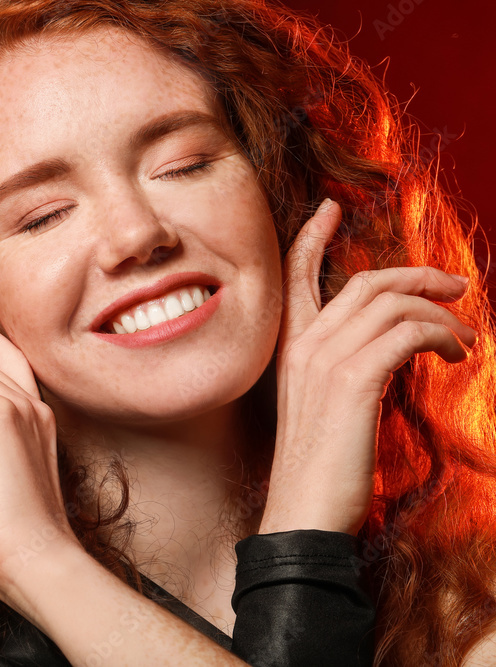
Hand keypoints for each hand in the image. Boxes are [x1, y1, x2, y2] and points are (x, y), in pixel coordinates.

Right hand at [260, 199, 476, 535]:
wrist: (304, 513)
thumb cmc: (319, 469)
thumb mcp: (323, 409)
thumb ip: (342, 370)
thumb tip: (388, 350)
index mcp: (289, 350)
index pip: (294, 277)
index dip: (310, 237)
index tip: (330, 208)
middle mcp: (303, 346)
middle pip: (366, 283)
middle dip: (419, 276)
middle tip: (458, 287)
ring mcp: (325, 360)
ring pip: (394, 304)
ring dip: (443, 314)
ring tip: (465, 340)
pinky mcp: (354, 380)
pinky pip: (409, 333)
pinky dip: (443, 335)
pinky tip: (456, 354)